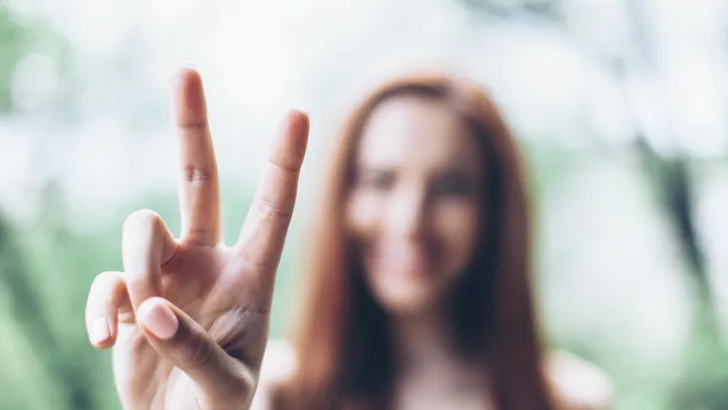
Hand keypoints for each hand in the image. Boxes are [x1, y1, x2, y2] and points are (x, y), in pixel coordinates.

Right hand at [84, 68, 308, 409]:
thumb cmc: (217, 409)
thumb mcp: (225, 385)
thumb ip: (192, 349)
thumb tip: (146, 307)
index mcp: (251, 277)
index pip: (273, 210)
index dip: (284, 163)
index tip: (298, 113)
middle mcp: (209, 263)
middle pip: (199, 181)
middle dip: (193, 127)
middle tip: (186, 71)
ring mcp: (166, 275)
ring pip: (142, 231)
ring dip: (138, 269)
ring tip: (146, 322)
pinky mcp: (129, 295)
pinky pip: (107, 283)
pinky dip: (103, 309)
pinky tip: (109, 342)